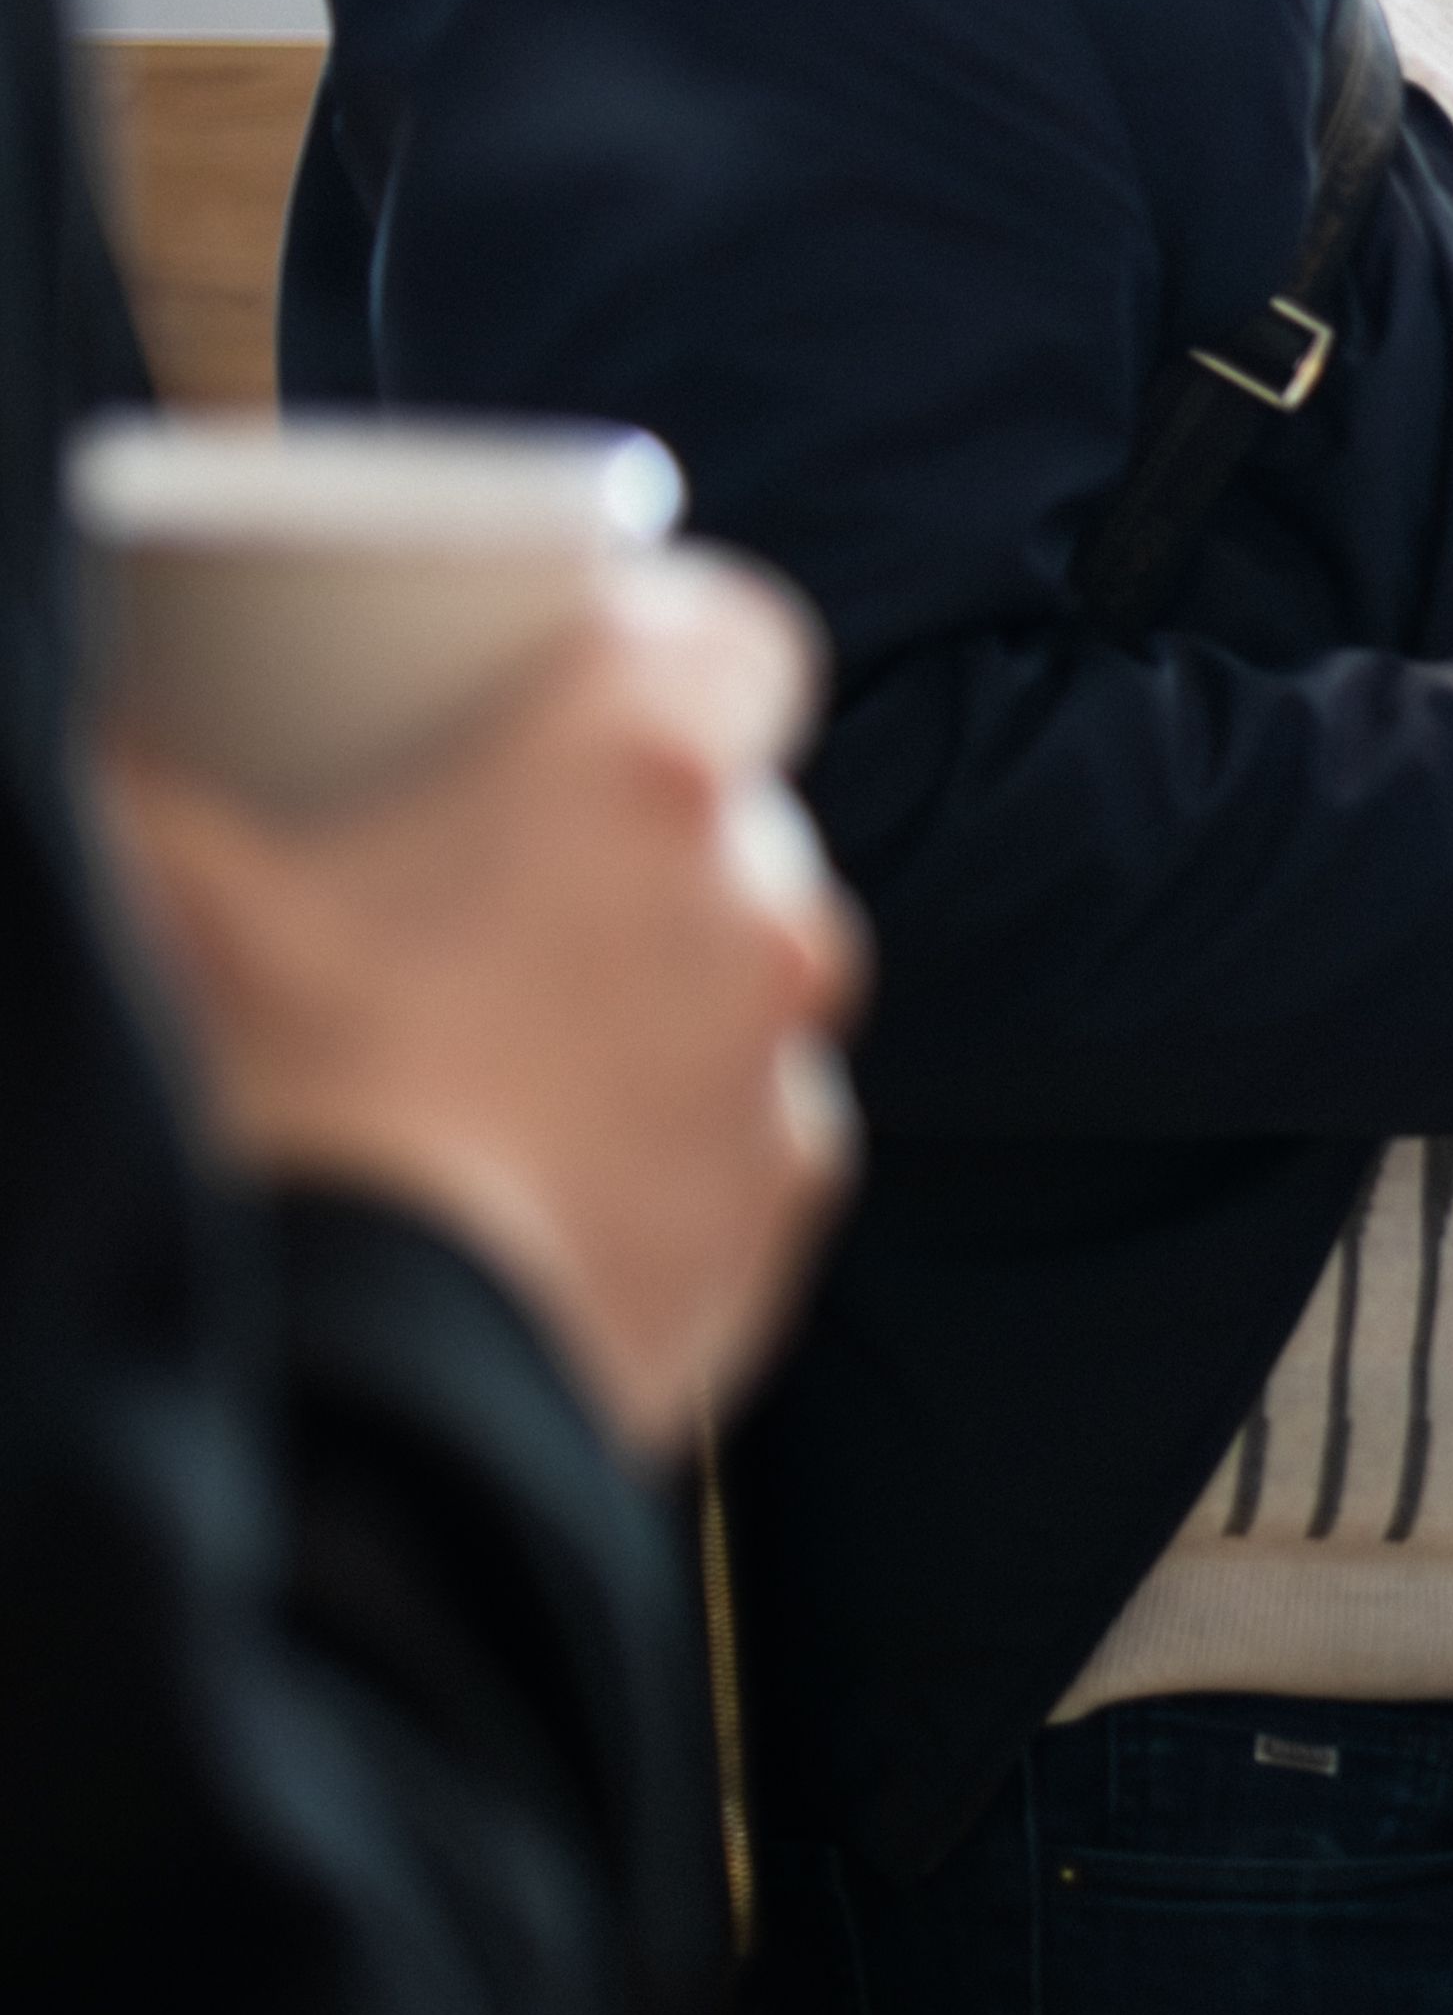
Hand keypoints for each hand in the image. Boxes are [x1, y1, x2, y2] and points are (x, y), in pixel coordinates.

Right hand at [105, 548, 864, 1460]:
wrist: (362, 1380)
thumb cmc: (271, 1100)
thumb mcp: (160, 886)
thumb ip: (144, 779)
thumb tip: (108, 730)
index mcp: (639, 769)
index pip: (738, 634)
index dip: (675, 641)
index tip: (599, 670)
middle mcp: (759, 903)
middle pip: (736, 821)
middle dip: (636, 841)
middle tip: (490, 886)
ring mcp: (783, 1063)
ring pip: (753, 979)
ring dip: (664, 990)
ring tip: (501, 1044)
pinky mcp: (782, 1211)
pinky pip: (753, 1133)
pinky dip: (675, 1135)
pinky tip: (546, 1165)